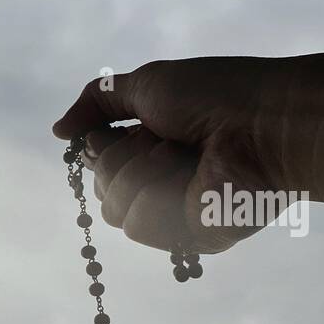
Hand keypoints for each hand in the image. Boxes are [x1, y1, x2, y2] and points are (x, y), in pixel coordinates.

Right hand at [53, 57, 302, 254]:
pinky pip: (140, 226)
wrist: (264, 125)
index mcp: (149, 147)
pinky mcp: (187, 239)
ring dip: (145, 174)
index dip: (103, 144)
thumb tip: (59, 132)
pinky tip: (193, 181)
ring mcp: (173, 212)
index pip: (97, 160)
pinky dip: (159, 197)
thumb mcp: (148, 83)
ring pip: (115, 209)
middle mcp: (158, 180)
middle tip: (167, 140)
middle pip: (102, 188)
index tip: (126, 129)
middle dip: (125, 158)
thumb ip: (98, 101)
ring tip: (186, 157)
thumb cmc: (216, 97)